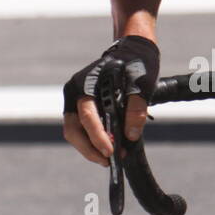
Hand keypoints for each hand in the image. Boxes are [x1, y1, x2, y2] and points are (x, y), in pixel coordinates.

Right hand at [62, 36, 158, 165]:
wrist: (132, 52)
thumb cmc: (136, 64)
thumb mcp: (141, 83)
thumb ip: (136, 109)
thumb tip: (130, 136)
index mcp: (86, 83)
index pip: (87, 116)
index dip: (98, 136)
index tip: (110, 152)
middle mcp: (75, 92)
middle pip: (74, 129)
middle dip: (90, 148)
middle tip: (109, 161)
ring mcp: (75, 100)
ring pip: (75, 133)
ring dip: (90, 148)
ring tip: (109, 158)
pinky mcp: (81, 107)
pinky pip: (81, 129)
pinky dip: (92, 141)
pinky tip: (107, 147)